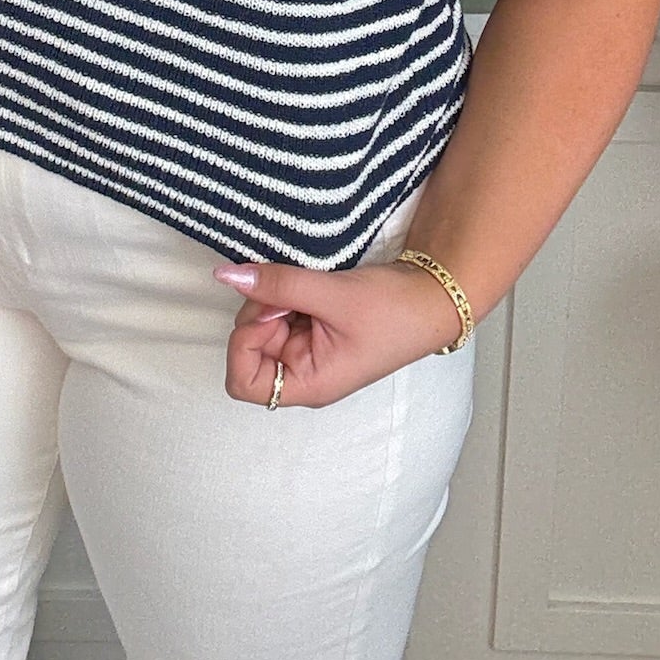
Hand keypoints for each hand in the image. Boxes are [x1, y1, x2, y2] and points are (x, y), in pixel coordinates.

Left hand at [212, 259, 467, 408]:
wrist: (431, 296)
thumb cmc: (393, 310)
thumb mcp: (331, 294)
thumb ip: (277, 285)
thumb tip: (227, 275)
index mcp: (309, 384)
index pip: (242, 380)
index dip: (245, 342)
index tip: (270, 311)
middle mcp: (302, 374)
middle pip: (247, 346)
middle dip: (261, 311)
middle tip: (293, 289)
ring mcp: (306, 352)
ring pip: (261, 324)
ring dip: (275, 298)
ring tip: (309, 287)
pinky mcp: (312, 330)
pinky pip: (279, 312)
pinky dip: (286, 294)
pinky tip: (311, 287)